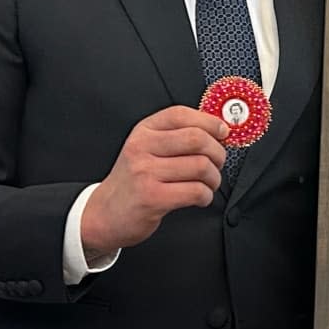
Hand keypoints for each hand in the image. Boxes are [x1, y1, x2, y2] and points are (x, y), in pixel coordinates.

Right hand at [81, 106, 228, 255]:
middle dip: (218, 152)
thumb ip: (176, 136)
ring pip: (201, 166)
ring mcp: (145, 173)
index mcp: (143, 131)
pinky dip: (206, 196)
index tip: (223, 132)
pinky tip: (199, 197)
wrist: (105, 213)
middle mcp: (142, 148)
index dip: (209, 122)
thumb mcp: (147, 148)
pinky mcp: (152, 198)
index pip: (181, 115)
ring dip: (214, 178)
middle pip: (197, 139)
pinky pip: (196, 191)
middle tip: (217, 163)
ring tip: (208, 184)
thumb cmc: (134, 180)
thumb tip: (218, 129)